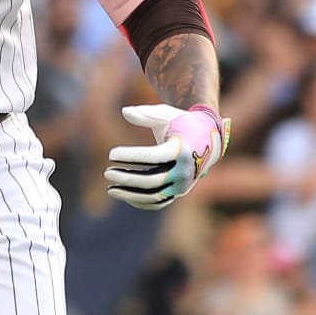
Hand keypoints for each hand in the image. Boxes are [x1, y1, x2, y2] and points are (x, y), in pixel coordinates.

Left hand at [104, 103, 228, 210]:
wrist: (208, 139)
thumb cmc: (181, 123)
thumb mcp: (166, 114)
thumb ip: (145, 113)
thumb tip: (125, 112)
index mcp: (181, 150)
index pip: (152, 157)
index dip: (130, 156)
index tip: (111, 154)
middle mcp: (185, 170)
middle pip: (152, 180)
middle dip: (127, 178)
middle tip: (106, 173)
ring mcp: (183, 184)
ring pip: (155, 196)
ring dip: (130, 194)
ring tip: (110, 189)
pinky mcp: (180, 192)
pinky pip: (159, 203)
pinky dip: (142, 202)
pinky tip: (124, 195)